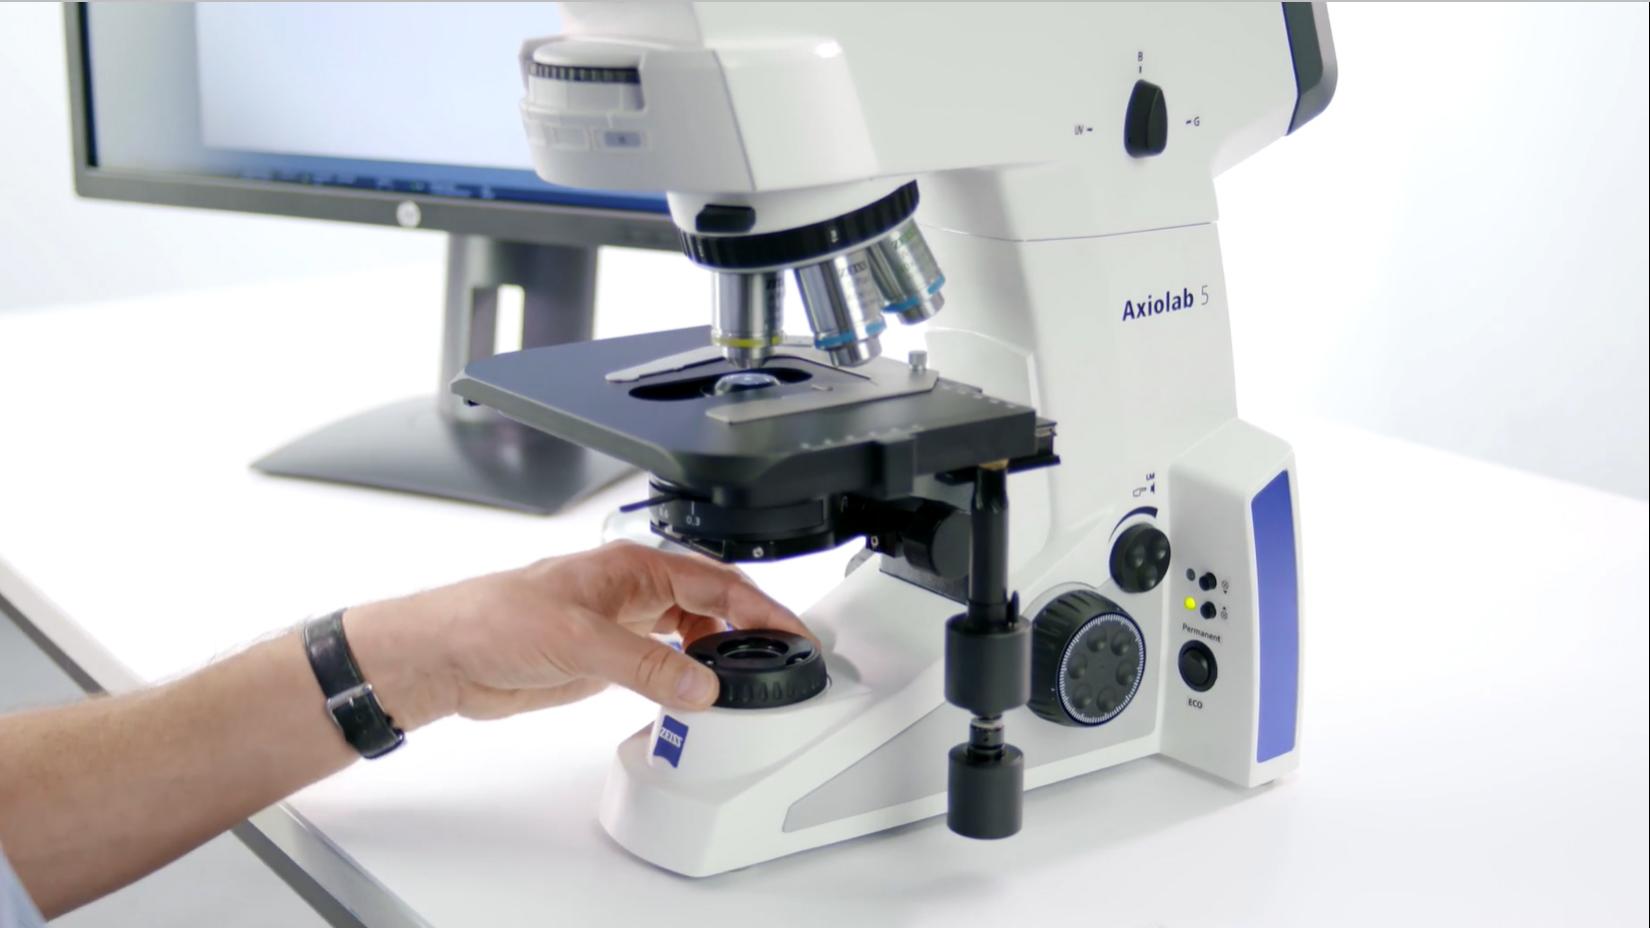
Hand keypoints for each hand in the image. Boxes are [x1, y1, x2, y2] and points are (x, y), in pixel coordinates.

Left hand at [342, 541, 809, 726]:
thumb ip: (648, 665)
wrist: (445, 656)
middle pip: (712, 603)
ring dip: (719, 654)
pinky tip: (698, 692)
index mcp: (633, 566)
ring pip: (691, 631)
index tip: (794, 634)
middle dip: (750, 628)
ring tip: (746, 680)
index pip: (718, 582)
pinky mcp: (607, 658)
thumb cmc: (493, 619)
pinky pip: (664, 662)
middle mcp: (632, 590)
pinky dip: (688, 676)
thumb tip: (703, 685)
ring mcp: (621, 624)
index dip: (762, 608)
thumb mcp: (581, 641)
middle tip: (784, 659)